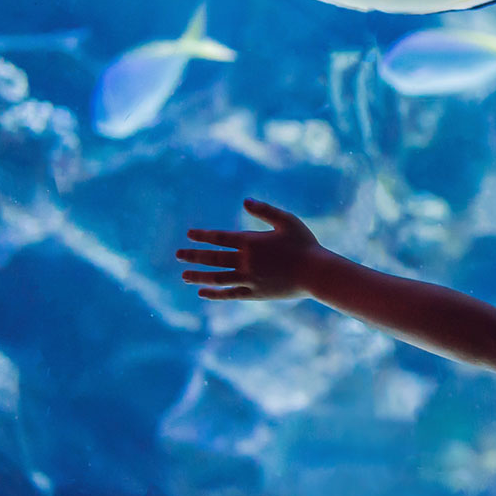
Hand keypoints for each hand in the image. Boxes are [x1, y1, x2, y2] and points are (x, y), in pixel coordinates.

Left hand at [176, 198, 323, 299]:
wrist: (317, 273)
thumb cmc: (305, 244)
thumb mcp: (287, 221)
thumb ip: (265, 210)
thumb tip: (244, 201)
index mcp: (251, 242)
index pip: (219, 237)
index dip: (203, 236)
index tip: (190, 235)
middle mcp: (245, 261)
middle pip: (212, 258)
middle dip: (193, 256)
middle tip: (178, 255)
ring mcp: (248, 279)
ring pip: (216, 278)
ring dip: (198, 277)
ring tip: (184, 276)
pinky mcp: (255, 293)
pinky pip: (229, 294)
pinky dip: (214, 294)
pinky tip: (202, 293)